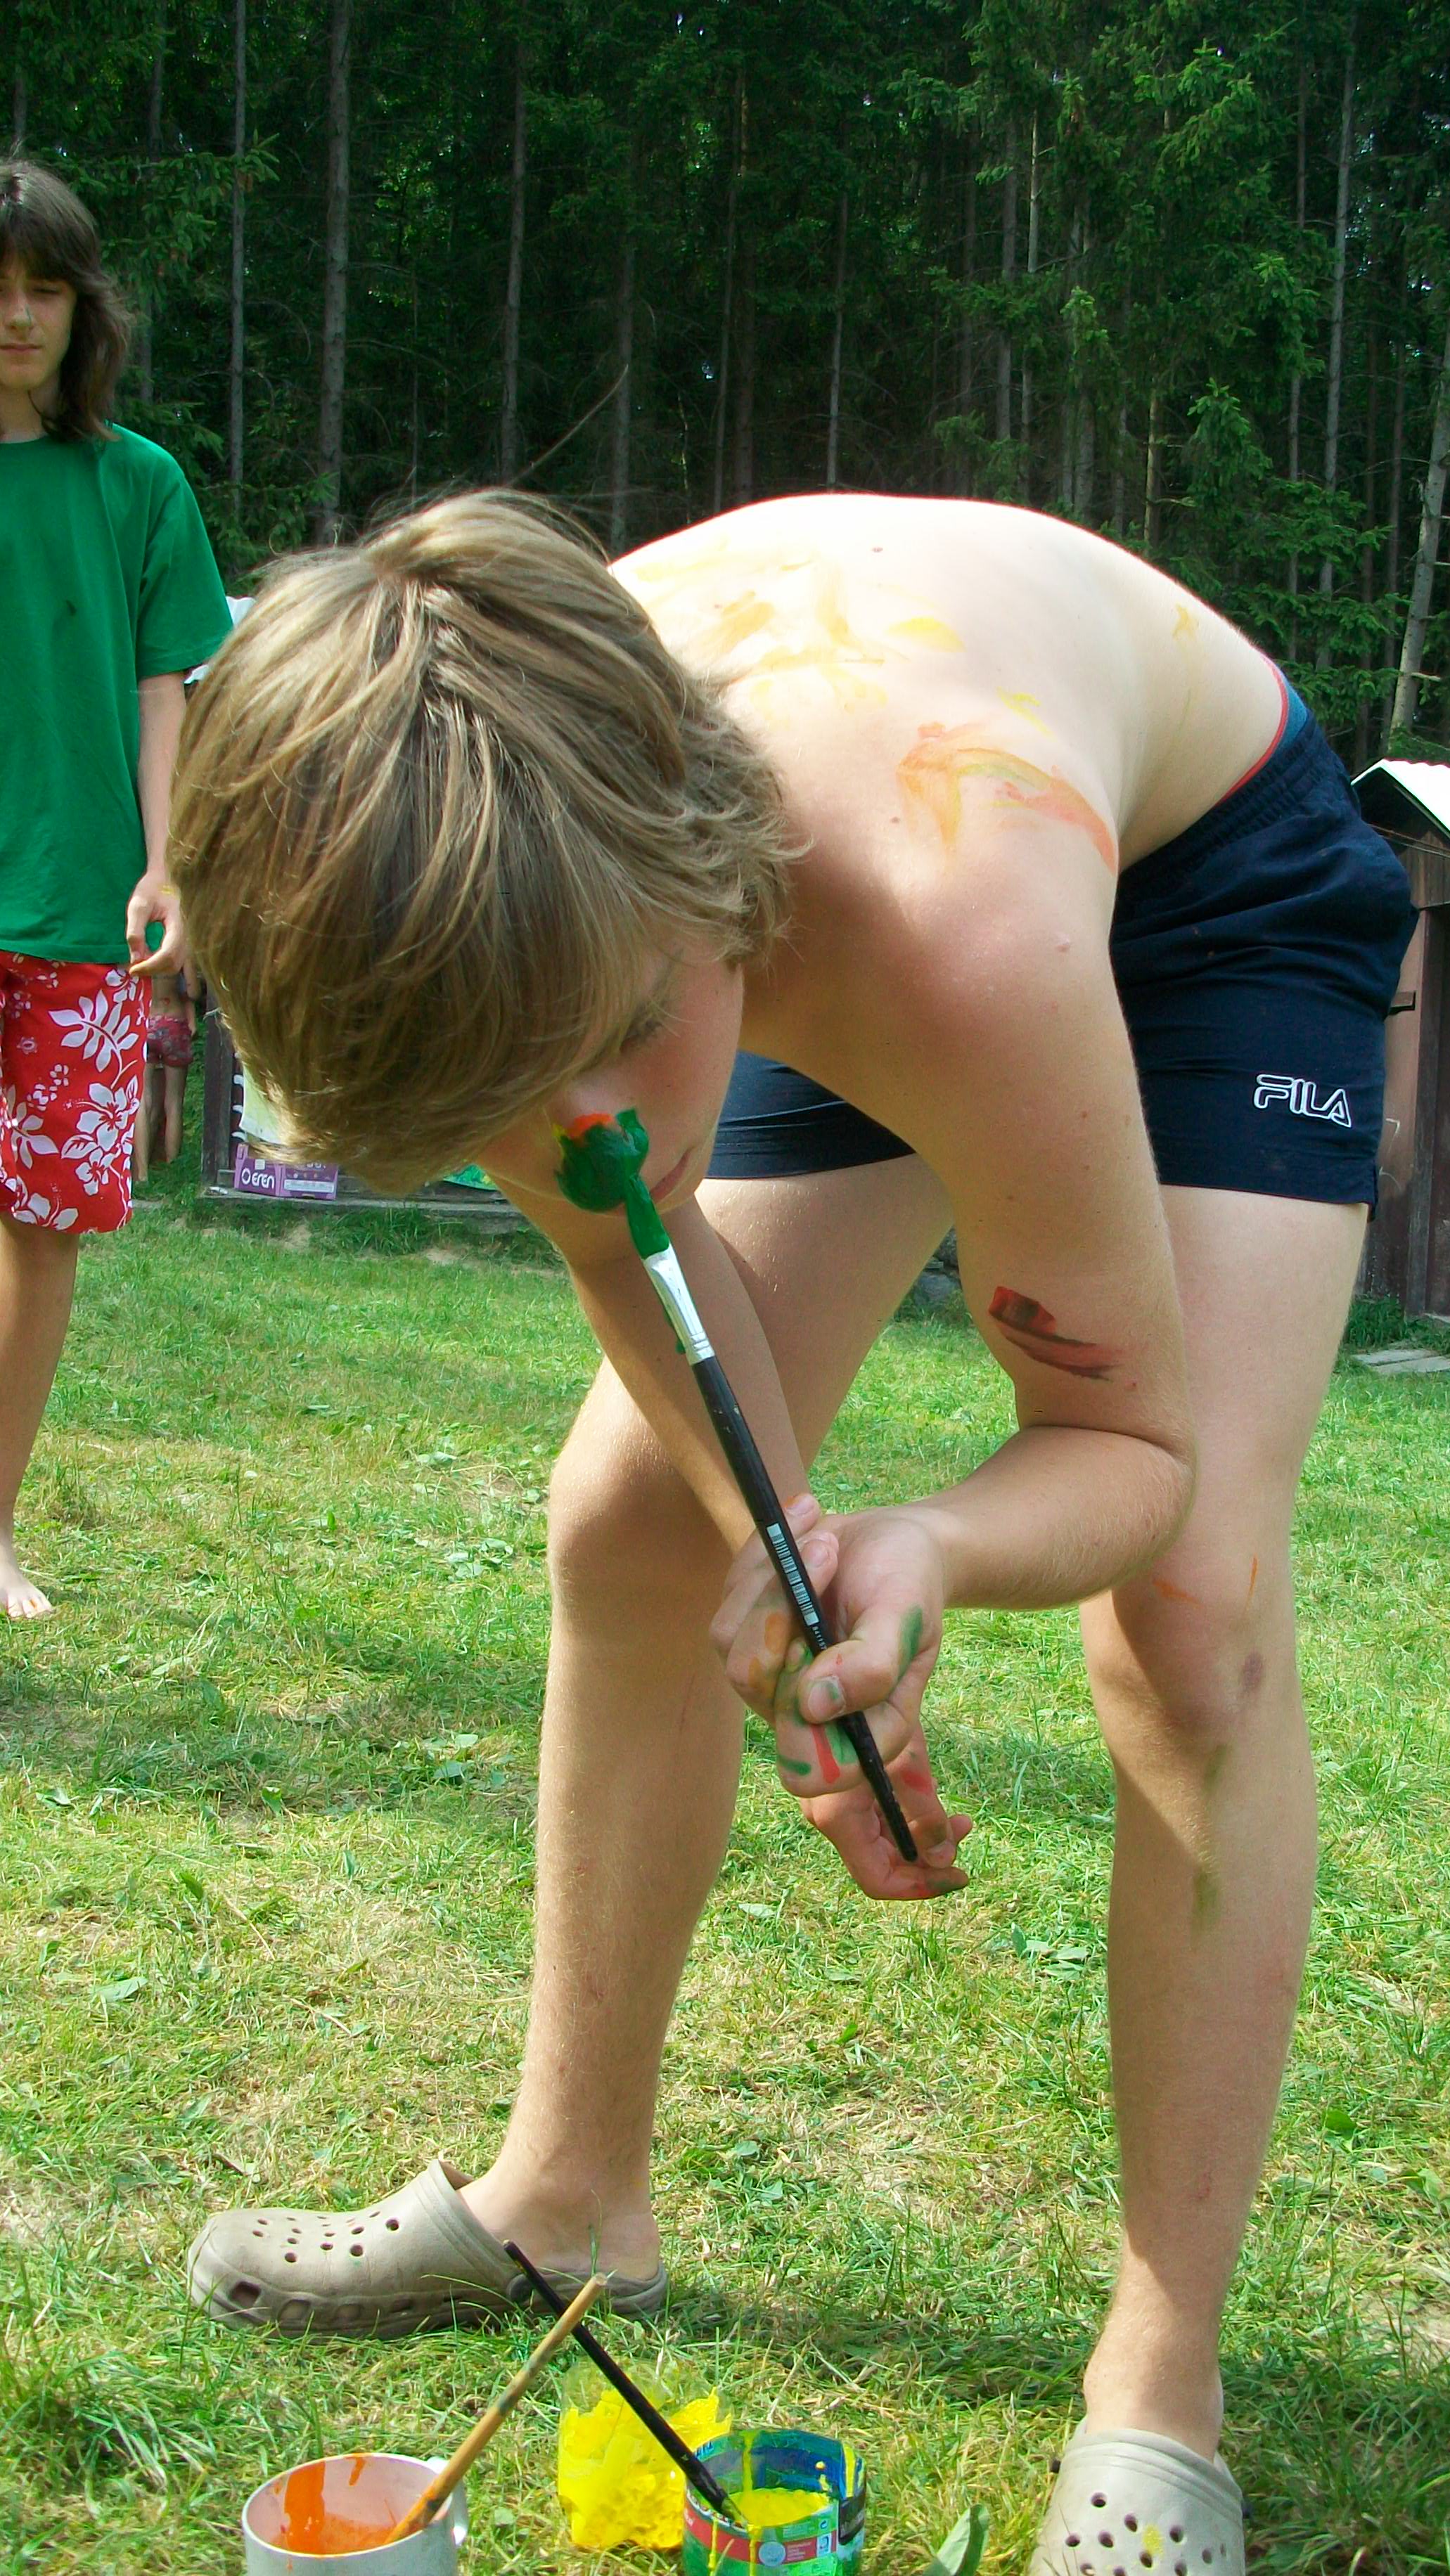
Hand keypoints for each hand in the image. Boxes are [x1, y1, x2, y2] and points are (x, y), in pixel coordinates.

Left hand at [125, 873, 190, 982]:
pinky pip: (180, 961)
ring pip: (177, 966)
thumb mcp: (138, 906)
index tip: (132, 970)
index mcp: (179, 924)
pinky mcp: (188, 942)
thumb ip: (135, 932)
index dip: (149, 967)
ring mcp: (191, 939)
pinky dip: (164, 965)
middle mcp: (189, 935)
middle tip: (134, 964)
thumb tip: (135, 959)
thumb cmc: (152, 889)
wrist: (168, 878)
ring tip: (142, 958)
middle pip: (173, 964)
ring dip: (158, 968)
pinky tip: (152, 957)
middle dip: (152, 969)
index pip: (167, 955)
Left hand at [711, 1492, 970, 1901]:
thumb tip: (812, 1706)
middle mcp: (808, 1714)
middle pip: (752, 1681)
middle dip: (782, 1605)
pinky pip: (729, 1603)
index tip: (818, 1639)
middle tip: (830, 1550)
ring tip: (825, 1539)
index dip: (797, 1715)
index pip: (808, 1768)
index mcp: (862, 1730)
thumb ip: (872, 1666)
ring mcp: (773, 1676)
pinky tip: (805, 1529)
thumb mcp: (906, 1616)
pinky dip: (761, 1558)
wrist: (895, 1542)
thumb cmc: (910, 1582)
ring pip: (732, 1640)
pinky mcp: (749, 1637)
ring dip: (774, 1576)